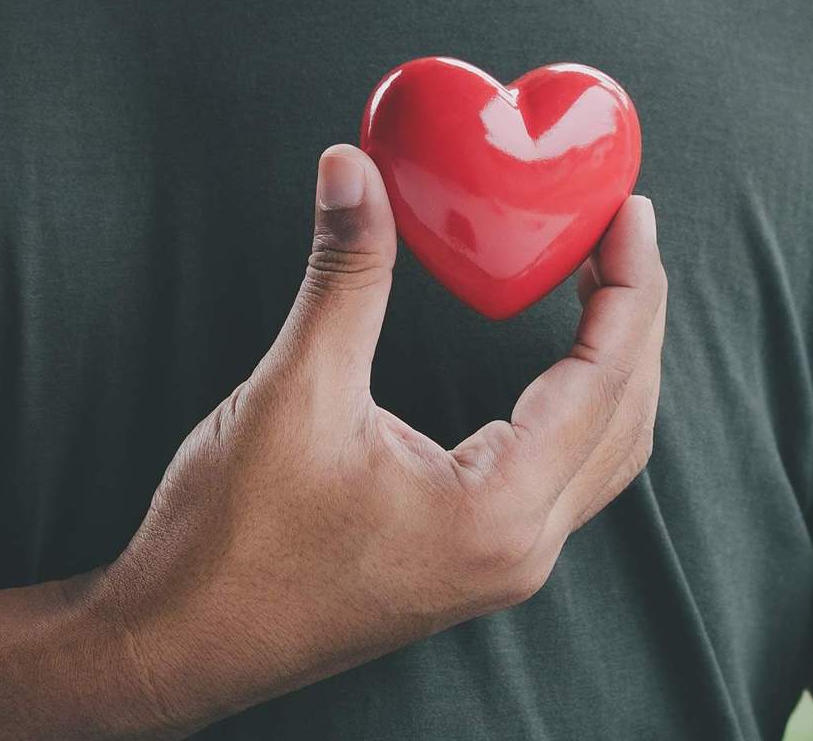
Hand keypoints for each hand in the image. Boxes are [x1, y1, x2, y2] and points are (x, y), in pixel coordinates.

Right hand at [84, 144, 665, 734]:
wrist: (178, 642)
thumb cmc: (230, 541)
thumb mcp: (293, 391)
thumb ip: (343, 277)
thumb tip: (353, 170)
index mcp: (497, 511)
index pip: (604, 379)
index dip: (626, 285)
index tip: (628, 211)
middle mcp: (518, 549)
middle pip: (625, 417)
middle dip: (634, 317)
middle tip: (621, 231)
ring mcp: (495, 566)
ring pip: (601, 457)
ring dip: (613, 368)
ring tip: (599, 285)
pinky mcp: (465, 565)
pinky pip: (559, 479)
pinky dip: (574, 410)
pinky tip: (546, 369)